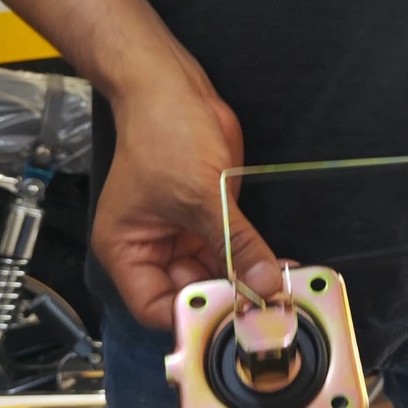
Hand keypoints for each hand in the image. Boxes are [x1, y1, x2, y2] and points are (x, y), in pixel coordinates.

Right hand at [91, 63, 280, 329]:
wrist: (172, 88)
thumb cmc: (162, 134)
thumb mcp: (200, 195)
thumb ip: (235, 243)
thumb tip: (265, 282)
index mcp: (127, 251)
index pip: (157, 308)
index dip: (192, 316)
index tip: (231, 319)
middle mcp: (153, 249)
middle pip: (191, 294)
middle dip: (227, 300)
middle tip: (267, 309)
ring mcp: (183, 235)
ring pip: (217, 275)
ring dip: (246, 283)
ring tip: (280, 292)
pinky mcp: (210, 219)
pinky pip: (233, 251)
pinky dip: (253, 261)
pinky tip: (280, 268)